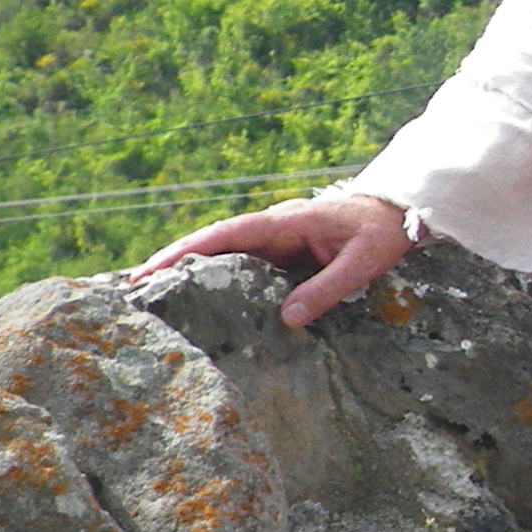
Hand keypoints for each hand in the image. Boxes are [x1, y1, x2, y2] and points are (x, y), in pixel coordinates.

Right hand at [141, 191, 413, 328]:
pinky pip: (242, 264)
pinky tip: (197, 299)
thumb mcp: (362, 263)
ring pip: (223, 254)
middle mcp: (272, 228)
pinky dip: (216, 277)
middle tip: (131, 289)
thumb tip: (287, 319)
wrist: (400, 212)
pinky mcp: (281, 252)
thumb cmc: (382, 233)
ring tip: (150, 298)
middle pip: (212, 244)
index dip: (187, 250)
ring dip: (189, 271)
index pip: (226, 235)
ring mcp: (275, 239)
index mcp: (285, 223)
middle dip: (172, 263)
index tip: (152, 268)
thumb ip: (327, 289)